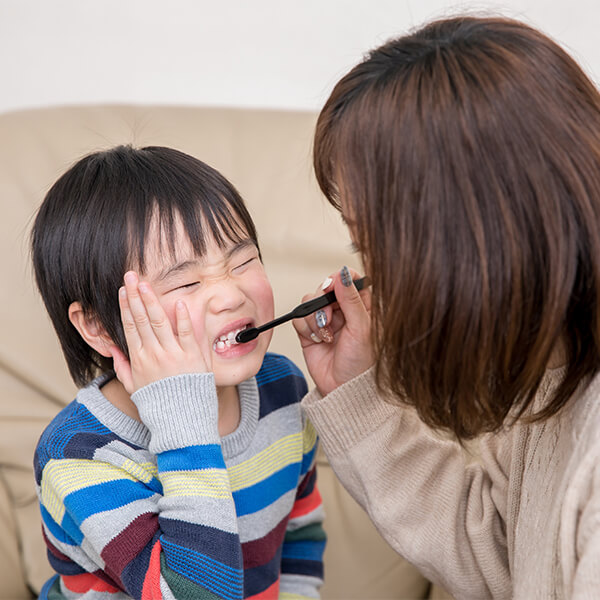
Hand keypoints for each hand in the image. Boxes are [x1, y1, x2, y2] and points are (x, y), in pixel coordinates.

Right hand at [110, 271, 211, 394]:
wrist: (181, 422)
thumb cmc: (159, 405)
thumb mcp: (134, 388)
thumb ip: (123, 367)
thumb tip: (114, 349)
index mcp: (139, 360)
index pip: (130, 327)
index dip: (125, 306)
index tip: (122, 290)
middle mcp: (154, 354)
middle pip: (142, 319)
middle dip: (135, 296)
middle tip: (130, 276)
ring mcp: (173, 355)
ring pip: (160, 322)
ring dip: (152, 301)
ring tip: (146, 284)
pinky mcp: (193, 357)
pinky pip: (188, 334)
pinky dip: (183, 318)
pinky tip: (179, 302)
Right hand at [293, 266, 373, 395]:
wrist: (342, 388)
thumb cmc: (361, 364)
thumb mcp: (361, 328)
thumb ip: (351, 299)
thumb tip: (342, 274)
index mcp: (362, 305)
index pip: (349, 278)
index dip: (339, 279)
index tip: (334, 289)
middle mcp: (343, 310)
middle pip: (325, 287)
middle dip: (323, 303)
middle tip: (329, 319)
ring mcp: (325, 319)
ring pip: (309, 302)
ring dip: (314, 318)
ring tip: (325, 335)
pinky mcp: (310, 330)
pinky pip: (299, 317)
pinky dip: (306, 329)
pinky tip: (318, 340)